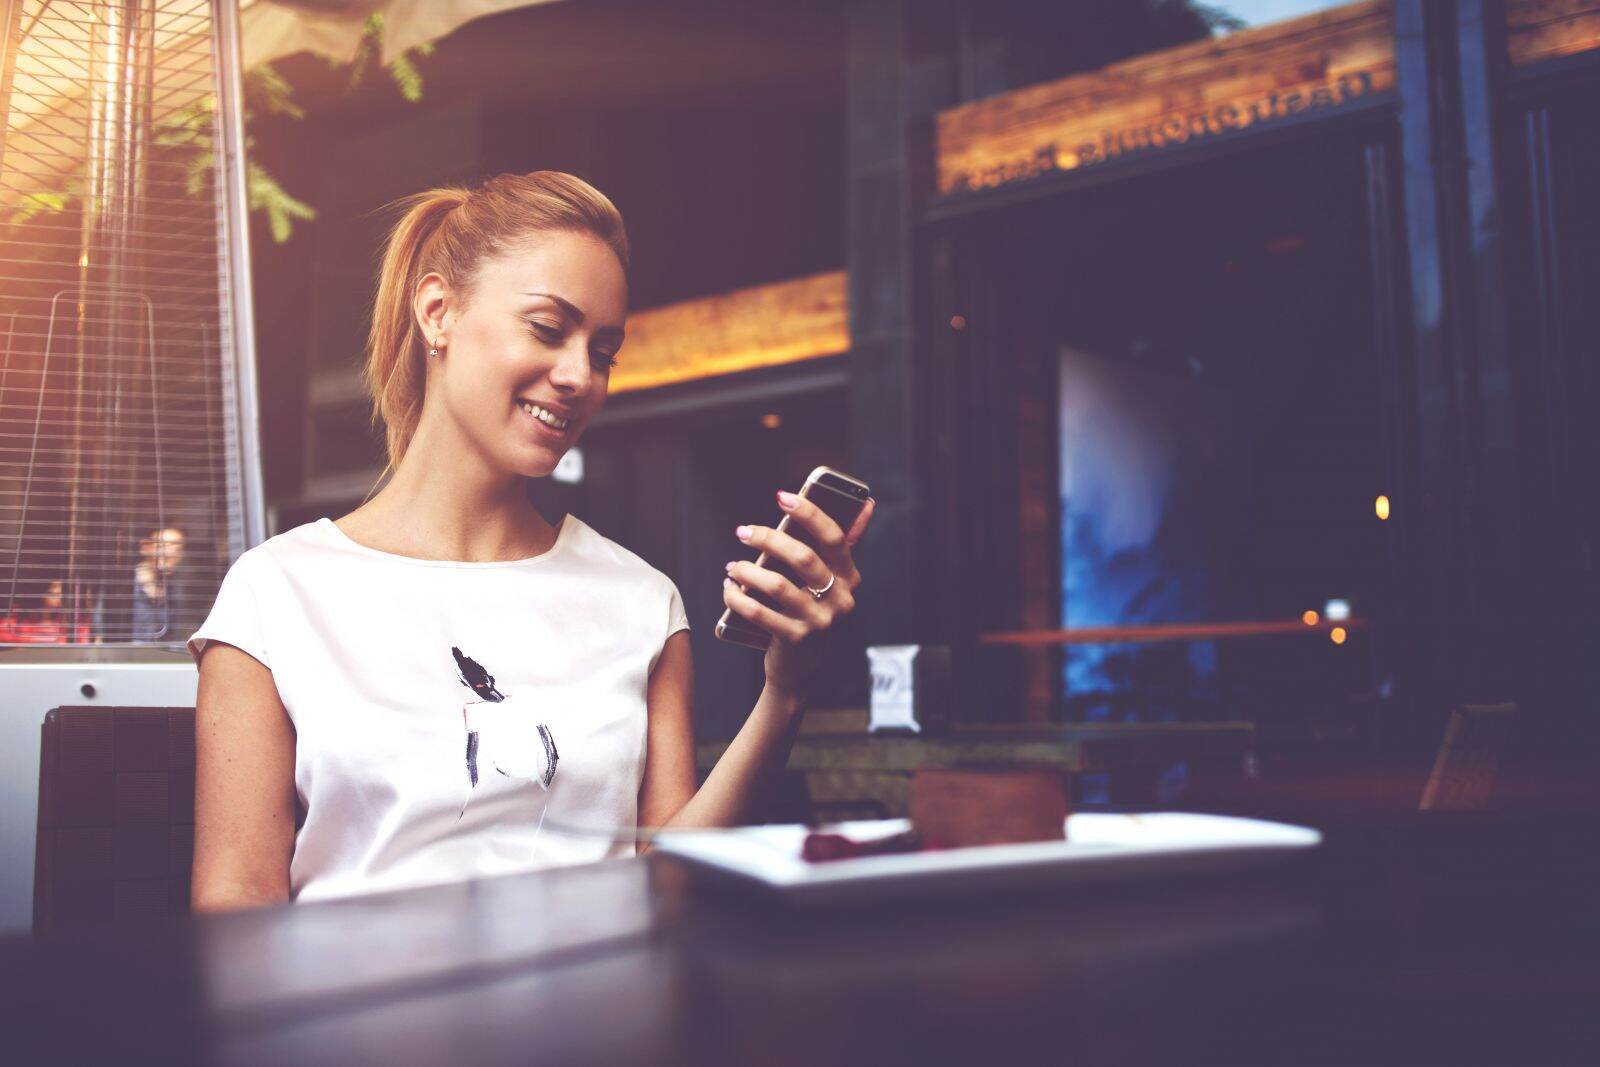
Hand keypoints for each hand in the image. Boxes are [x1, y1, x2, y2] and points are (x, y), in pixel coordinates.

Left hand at [723, 490, 874, 699]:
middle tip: (743, 531)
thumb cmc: (813, 611)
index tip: (782, 497)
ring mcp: (820, 622)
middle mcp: (840, 600)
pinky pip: (760, 612)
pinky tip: (728, 590)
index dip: (809, 513)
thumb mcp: (833, 581)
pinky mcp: (796, 640)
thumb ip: (845, 543)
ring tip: (732, 567)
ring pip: (778, 585)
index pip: (834, 537)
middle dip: (767, 539)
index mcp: (849, 577)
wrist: (802, 669)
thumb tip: (867, 503)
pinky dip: (738, 598)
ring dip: (747, 571)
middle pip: (803, 558)